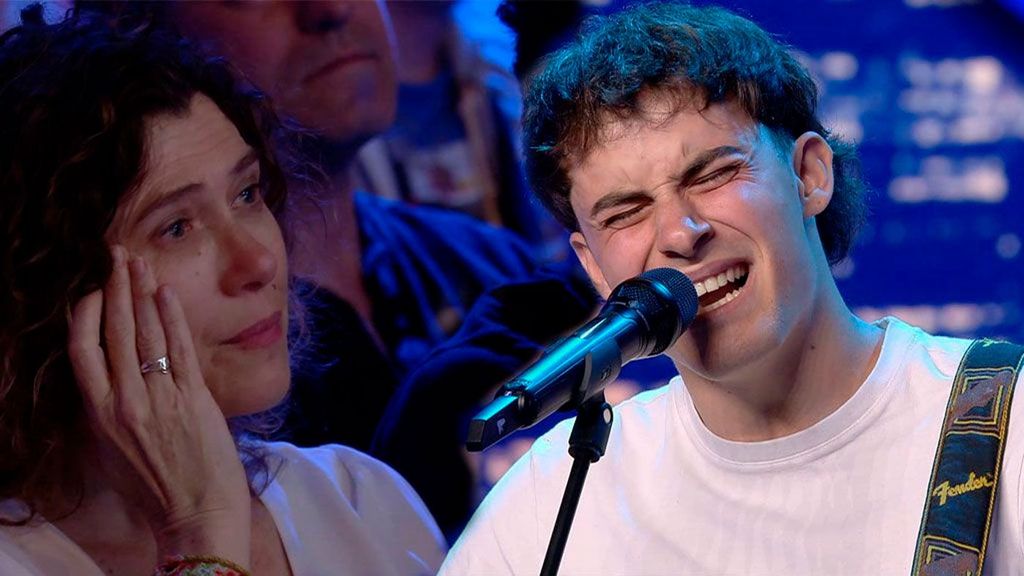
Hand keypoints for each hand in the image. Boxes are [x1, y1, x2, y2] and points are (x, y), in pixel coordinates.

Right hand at [67, 245, 250, 566]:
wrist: (196, 514)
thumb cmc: (155, 487)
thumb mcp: (112, 450)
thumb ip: (106, 410)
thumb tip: (105, 376)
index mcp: (98, 415)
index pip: (82, 350)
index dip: (86, 313)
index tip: (93, 288)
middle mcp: (125, 402)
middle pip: (116, 331)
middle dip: (116, 287)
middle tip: (116, 253)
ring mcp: (160, 398)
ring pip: (147, 333)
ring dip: (143, 293)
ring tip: (139, 263)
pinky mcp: (194, 399)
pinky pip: (179, 349)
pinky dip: (173, 318)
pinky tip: (167, 293)